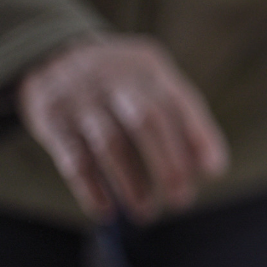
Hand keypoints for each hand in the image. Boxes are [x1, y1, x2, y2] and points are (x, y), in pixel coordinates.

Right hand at [17, 36, 228, 222]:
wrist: (52, 55)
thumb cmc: (122, 82)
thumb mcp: (152, 80)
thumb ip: (183, 117)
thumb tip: (211, 168)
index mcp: (148, 67)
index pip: (179, 101)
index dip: (199, 136)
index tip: (214, 171)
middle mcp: (115, 78)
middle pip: (147, 121)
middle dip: (169, 165)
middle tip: (182, 200)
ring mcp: (81, 98)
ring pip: (110, 143)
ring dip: (132, 183)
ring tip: (146, 212)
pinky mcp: (52, 120)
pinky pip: (73, 158)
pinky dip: (90, 188)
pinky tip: (105, 210)